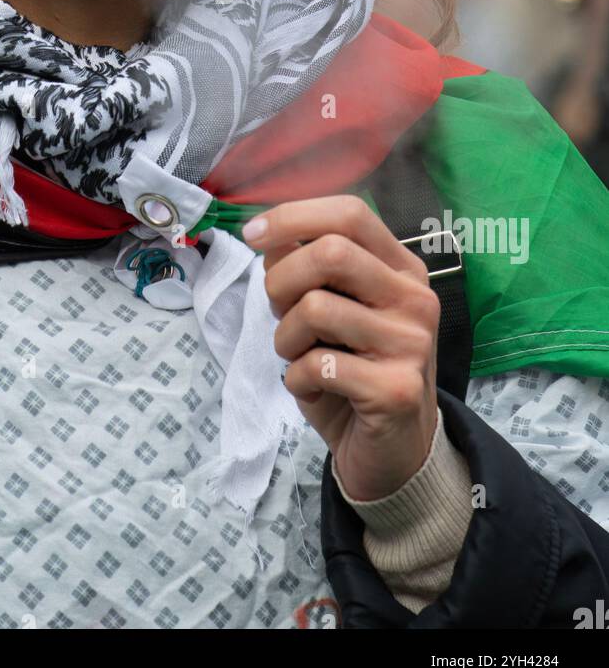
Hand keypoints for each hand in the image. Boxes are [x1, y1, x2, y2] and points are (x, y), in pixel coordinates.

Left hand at [243, 195, 439, 501]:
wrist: (394, 453)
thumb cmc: (354, 370)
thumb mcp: (333, 310)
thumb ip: (306, 269)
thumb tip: (268, 234)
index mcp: (401, 269)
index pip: (350, 214)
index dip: (293, 216)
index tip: (251, 234)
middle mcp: (415, 298)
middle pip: (330, 252)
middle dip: (281, 280)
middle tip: (277, 311)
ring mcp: (412, 343)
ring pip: (315, 309)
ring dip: (285, 337)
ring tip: (298, 357)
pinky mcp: (396, 390)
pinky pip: (316, 365)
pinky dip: (296, 377)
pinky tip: (313, 389)